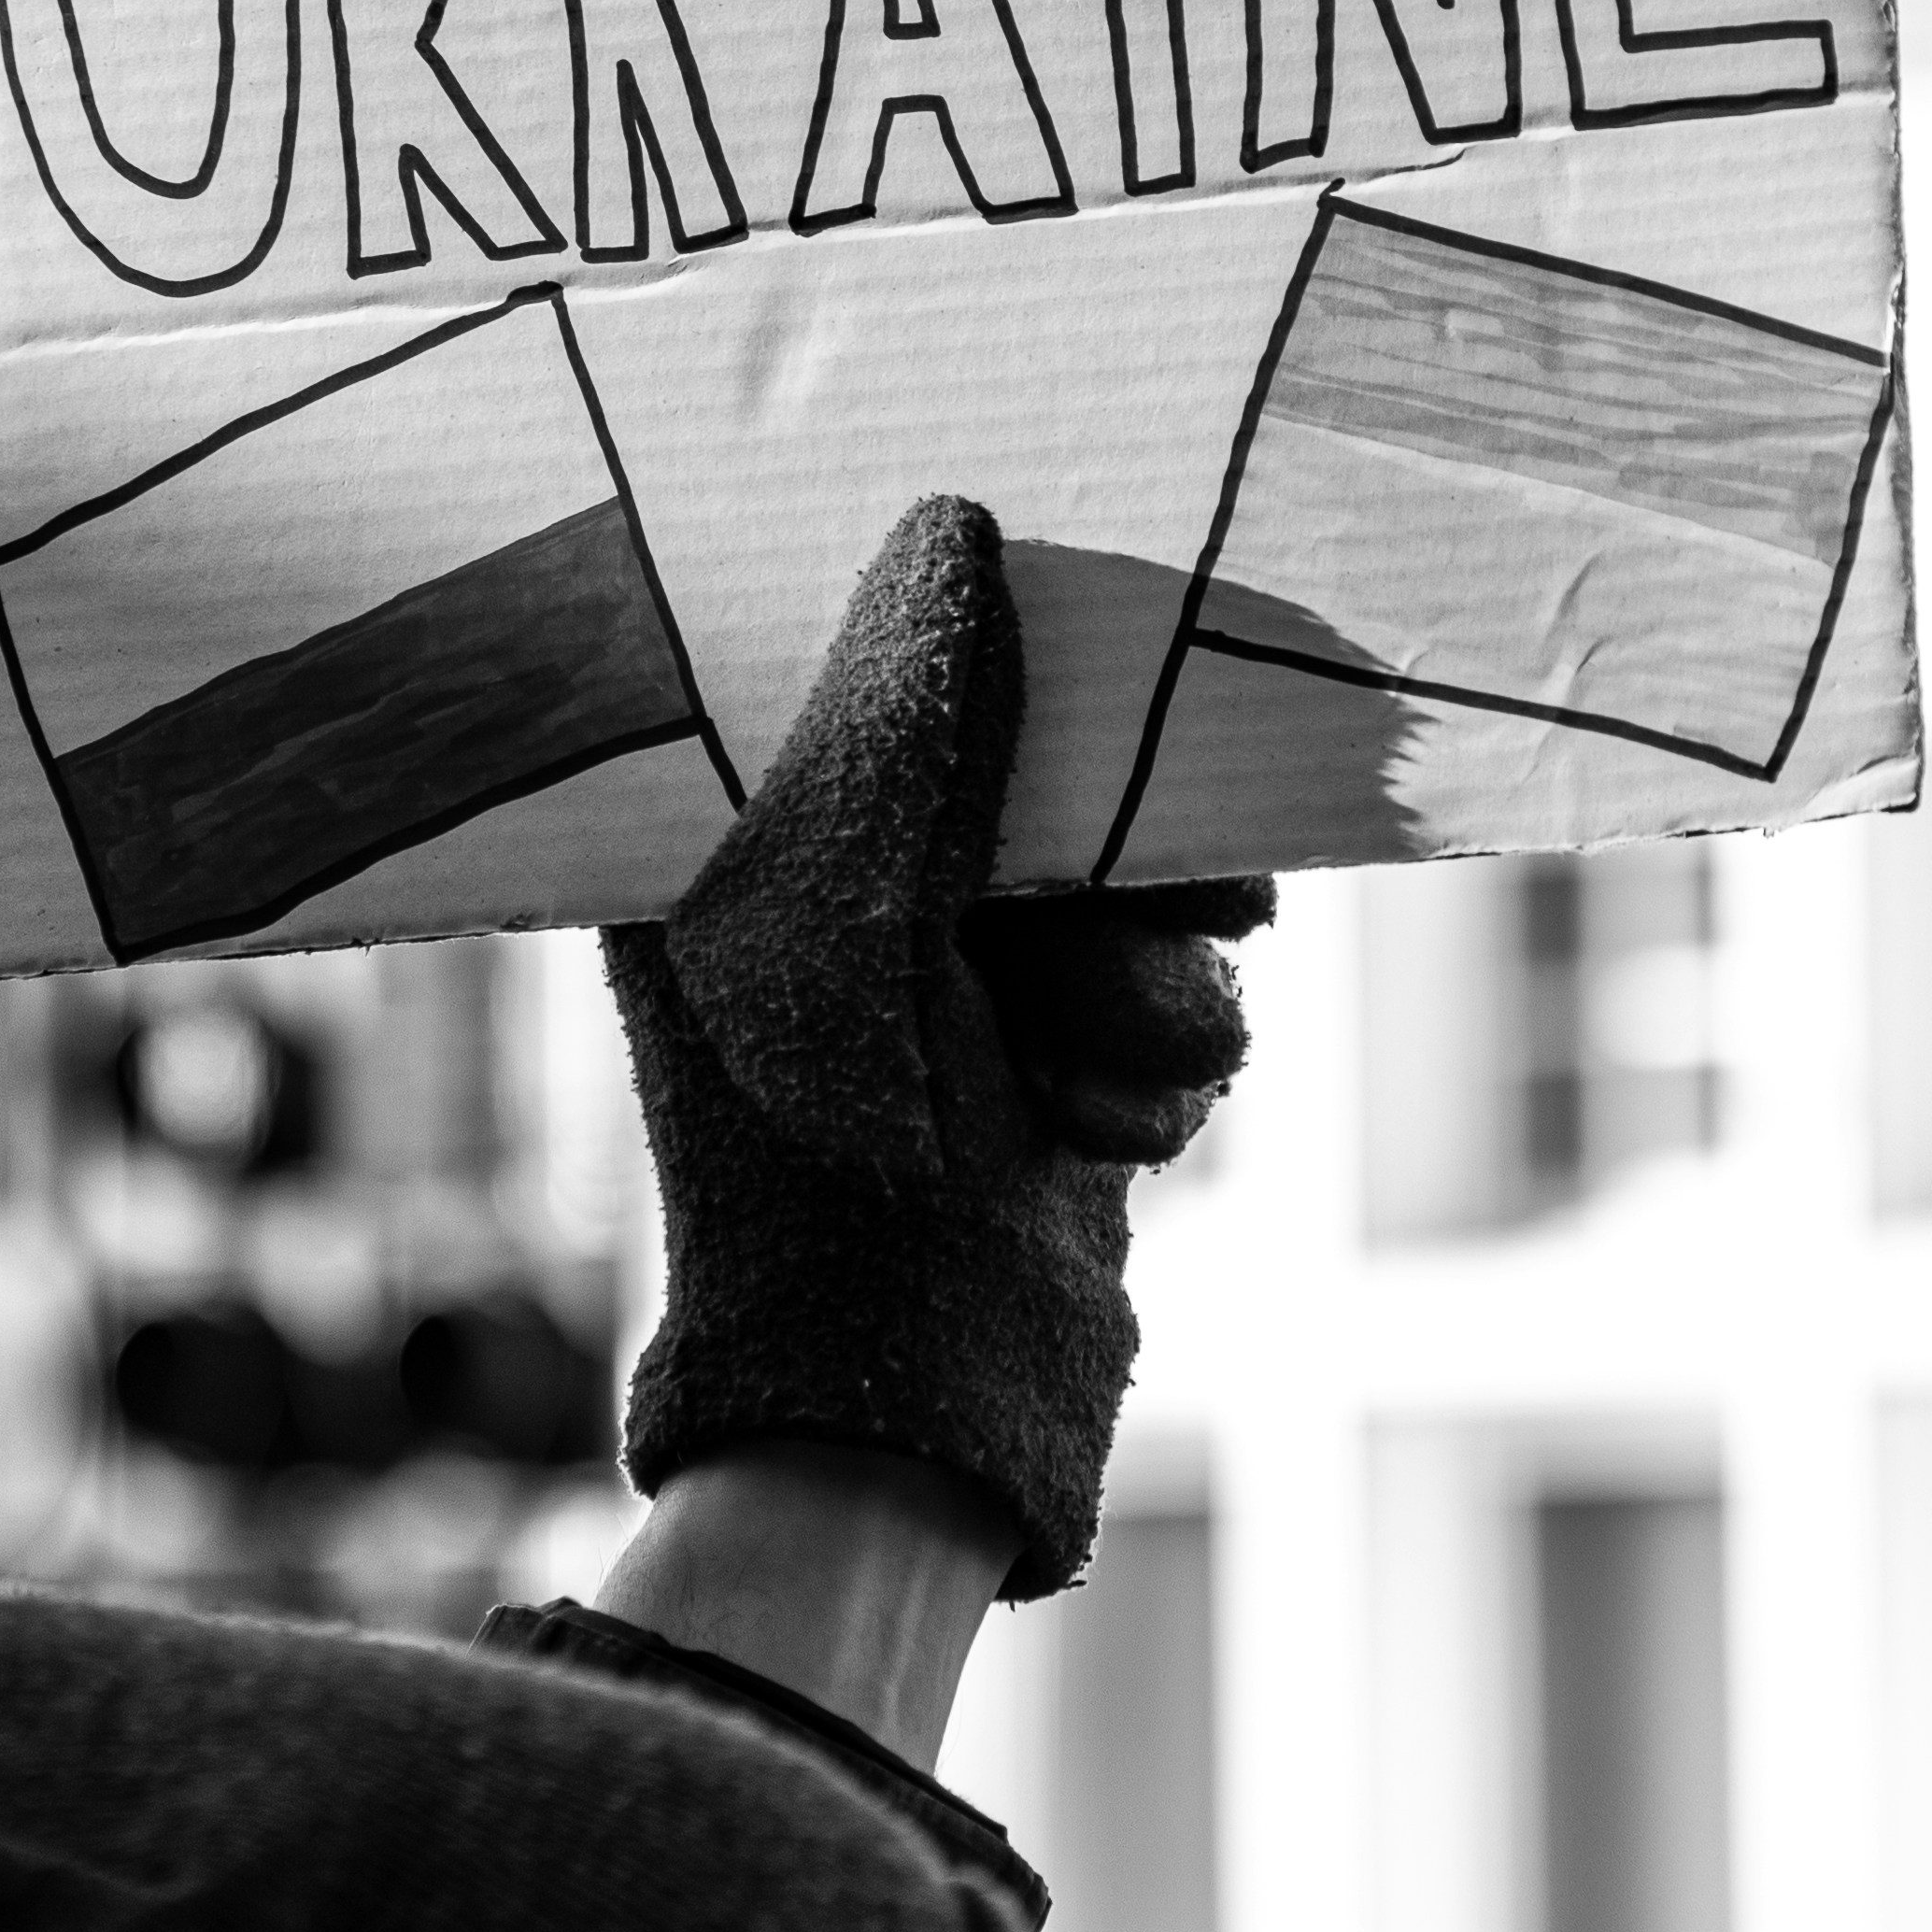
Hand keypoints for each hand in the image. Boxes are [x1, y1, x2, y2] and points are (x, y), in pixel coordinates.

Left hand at [602, 496, 1272, 1598]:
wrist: (913, 1408)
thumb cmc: (835, 1162)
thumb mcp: (862, 908)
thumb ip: (916, 717)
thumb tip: (953, 523)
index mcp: (723, 838)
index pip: (865, 657)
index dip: (998, 642)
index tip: (1104, 625)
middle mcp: (822, 891)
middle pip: (1032, 764)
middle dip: (1125, 856)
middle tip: (1208, 886)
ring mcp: (939, 977)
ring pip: (1129, 880)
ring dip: (1148, 985)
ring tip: (1097, 1076)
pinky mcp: (1039, 1051)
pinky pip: (1161, 985)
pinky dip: (1154, 1059)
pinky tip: (1104, 1132)